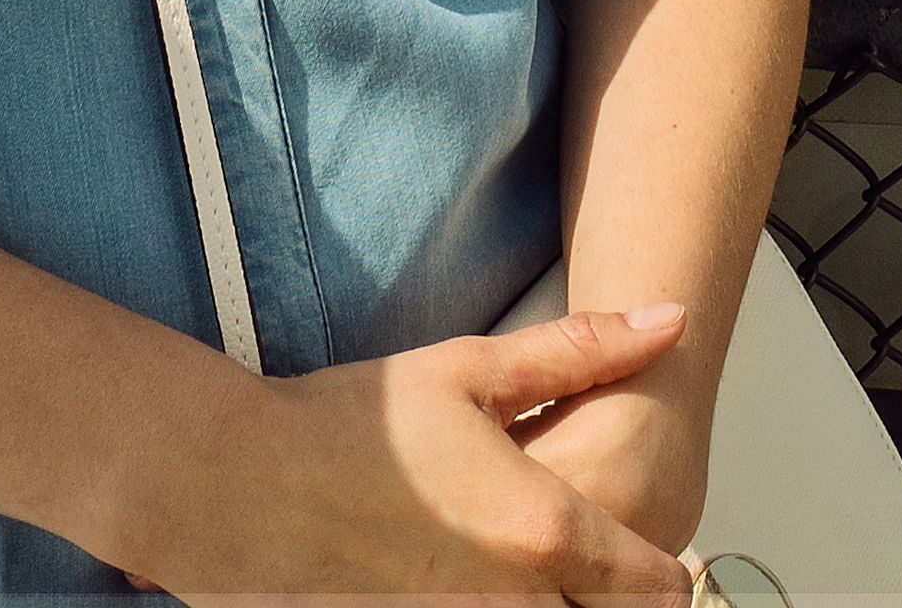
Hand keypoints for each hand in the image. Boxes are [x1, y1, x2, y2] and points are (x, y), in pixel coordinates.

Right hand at [109, 304, 700, 599]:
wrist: (234, 485)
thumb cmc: (345, 427)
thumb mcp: (469, 370)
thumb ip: (579, 352)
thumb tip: (667, 322)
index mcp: (541, 529)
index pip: (659, 587)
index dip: (663, 570)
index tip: (645, 553)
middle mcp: (511, 601)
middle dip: (608, 596)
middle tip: (584, 563)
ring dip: (550, 603)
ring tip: (514, 565)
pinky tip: (462, 579)